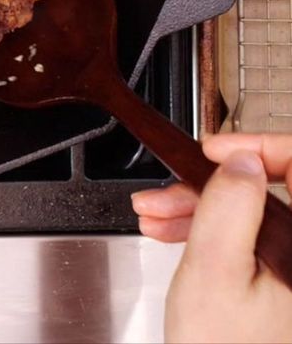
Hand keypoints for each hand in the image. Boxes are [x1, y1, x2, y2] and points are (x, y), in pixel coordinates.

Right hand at [132, 134, 291, 343]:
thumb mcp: (214, 271)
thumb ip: (228, 205)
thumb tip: (241, 159)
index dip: (259, 146)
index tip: (216, 151)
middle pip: (273, 191)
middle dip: (212, 184)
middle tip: (169, 192)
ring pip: (257, 216)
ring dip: (204, 208)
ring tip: (155, 217)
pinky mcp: (283, 289)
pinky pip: (253, 242)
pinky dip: (214, 233)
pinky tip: (175, 235)